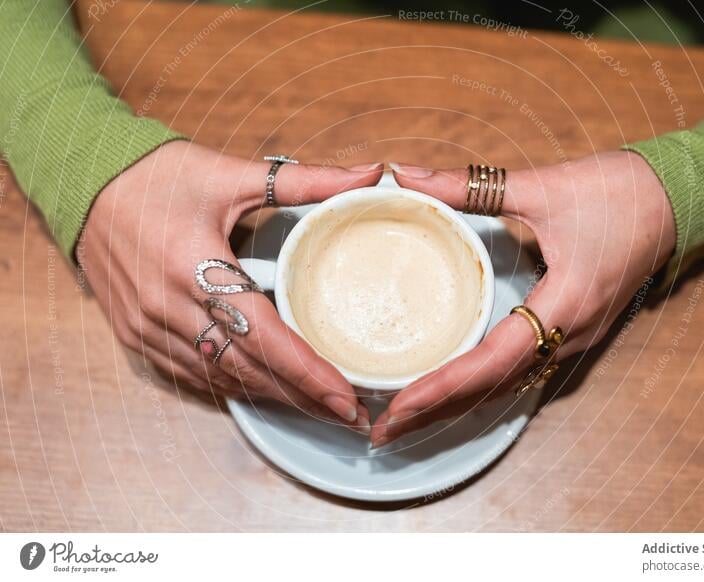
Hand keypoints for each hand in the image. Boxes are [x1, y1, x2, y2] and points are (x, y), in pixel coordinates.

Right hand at [78, 140, 382, 431]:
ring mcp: (147, 326)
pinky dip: (231, 385)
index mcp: (196, 267)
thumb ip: (306, 181)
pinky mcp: (135, 334)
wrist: (84, 180)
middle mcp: (169, 307)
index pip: (264, 335)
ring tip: (317, 407)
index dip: (308, 372)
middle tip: (348, 412)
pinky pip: (190, 373)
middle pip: (247, 369)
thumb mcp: (232, 173)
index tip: (347, 397)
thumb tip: (371, 175)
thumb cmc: (158, 176)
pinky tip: (263, 391)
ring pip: (219, 378)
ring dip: (270, 396)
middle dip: (302, 396)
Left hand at [370, 152, 675, 446]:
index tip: (398, 406)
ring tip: (406, 420)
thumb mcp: (541, 187)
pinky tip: (452, 391)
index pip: (492, 360)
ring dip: (456, 405)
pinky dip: (481, 387)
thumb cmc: (618, 194)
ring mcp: (573, 337)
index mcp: (564, 304)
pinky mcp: (572, 330)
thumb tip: (406, 176)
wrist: (676, 199)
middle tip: (382, 430)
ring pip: (506, 386)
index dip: (443, 385)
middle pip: (493, 388)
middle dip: (436, 412)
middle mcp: (569, 334)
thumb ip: (470, 187)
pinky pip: (521, 371)